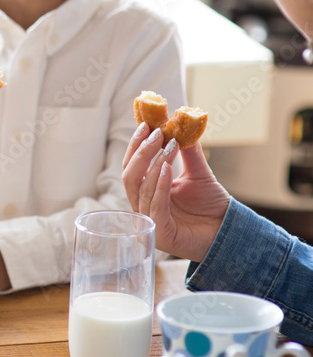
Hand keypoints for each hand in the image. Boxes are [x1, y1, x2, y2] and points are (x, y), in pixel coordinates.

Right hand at [122, 122, 230, 261]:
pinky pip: (154, 204)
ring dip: (154, 163)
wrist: (229, 231)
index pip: (132, 166)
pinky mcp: (160, 232)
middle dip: (141, 152)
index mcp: (147, 191)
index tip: (146, 125)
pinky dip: (159, 184)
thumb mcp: (198, 173)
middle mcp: (143, 205)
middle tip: (156, 132)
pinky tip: (167, 167)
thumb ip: (188, 152)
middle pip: (129, 176)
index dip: (136, 146)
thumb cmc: (210, 206)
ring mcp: (149, 220)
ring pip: (140, 188)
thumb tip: (183, 124)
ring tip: (169, 145)